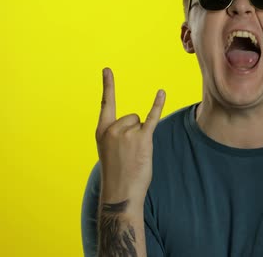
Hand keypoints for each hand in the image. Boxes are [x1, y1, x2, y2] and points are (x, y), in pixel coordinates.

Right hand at [95, 68, 165, 203]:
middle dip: (134, 132)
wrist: (120, 192)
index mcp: (102, 131)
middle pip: (132, 117)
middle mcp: (113, 129)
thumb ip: (117, 134)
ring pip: (141, 123)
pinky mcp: (142, 139)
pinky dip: (157, 105)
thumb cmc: (117, 173)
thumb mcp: (109, 150)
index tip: (107, 69)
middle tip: (129, 153)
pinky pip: (152, 118)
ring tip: (135, 155)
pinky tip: (161, 92)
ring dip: (142, 137)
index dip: (108, 85)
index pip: (106, 103)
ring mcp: (127, 133)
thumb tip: (138, 121)